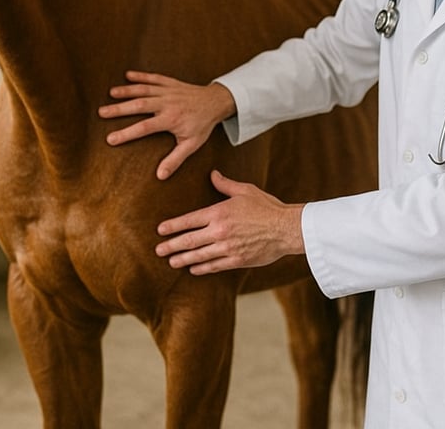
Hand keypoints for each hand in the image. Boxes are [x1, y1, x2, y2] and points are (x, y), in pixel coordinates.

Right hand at [98, 71, 235, 179]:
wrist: (216, 102)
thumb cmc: (202, 125)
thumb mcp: (192, 145)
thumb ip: (175, 160)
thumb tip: (161, 176)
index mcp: (171, 119)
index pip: (144, 127)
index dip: (126, 133)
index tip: (110, 139)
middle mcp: (167, 103)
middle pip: (139, 105)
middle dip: (119, 108)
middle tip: (101, 112)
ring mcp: (168, 91)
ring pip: (143, 89)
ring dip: (126, 90)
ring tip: (110, 94)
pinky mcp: (170, 83)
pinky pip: (153, 78)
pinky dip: (140, 75)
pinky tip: (127, 75)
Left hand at [154, 170, 303, 274]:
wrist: (286, 228)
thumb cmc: (267, 207)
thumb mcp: (245, 190)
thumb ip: (225, 184)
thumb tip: (213, 174)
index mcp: (219, 212)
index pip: (189, 220)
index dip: (173, 226)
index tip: (160, 230)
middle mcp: (220, 231)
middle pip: (189, 240)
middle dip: (171, 246)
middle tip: (158, 250)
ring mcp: (227, 248)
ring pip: (199, 255)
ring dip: (183, 259)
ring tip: (171, 262)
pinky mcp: (237, 260)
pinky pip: (214, 266)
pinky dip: (202, 268)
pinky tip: (193, 269)